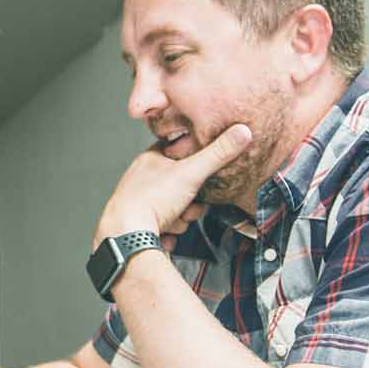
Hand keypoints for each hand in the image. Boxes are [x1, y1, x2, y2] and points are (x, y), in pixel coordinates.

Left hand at [92, 124, 251, 249]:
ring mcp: (138, 203)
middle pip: (180, 187)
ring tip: (173, 220)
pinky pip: (163, 228)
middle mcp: (141, 180)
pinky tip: (164, 234)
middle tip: (189, 205)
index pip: (177, 153)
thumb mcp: (191, 172)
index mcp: (149, 160)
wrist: (126, 235)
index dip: (194, 165)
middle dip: (191, 202)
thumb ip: (218, 154)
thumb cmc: (150, 200)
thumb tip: (241, 132)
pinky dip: (168, 233)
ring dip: (180, 219)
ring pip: (174, 209)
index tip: (201, 174)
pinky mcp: (138, 225)